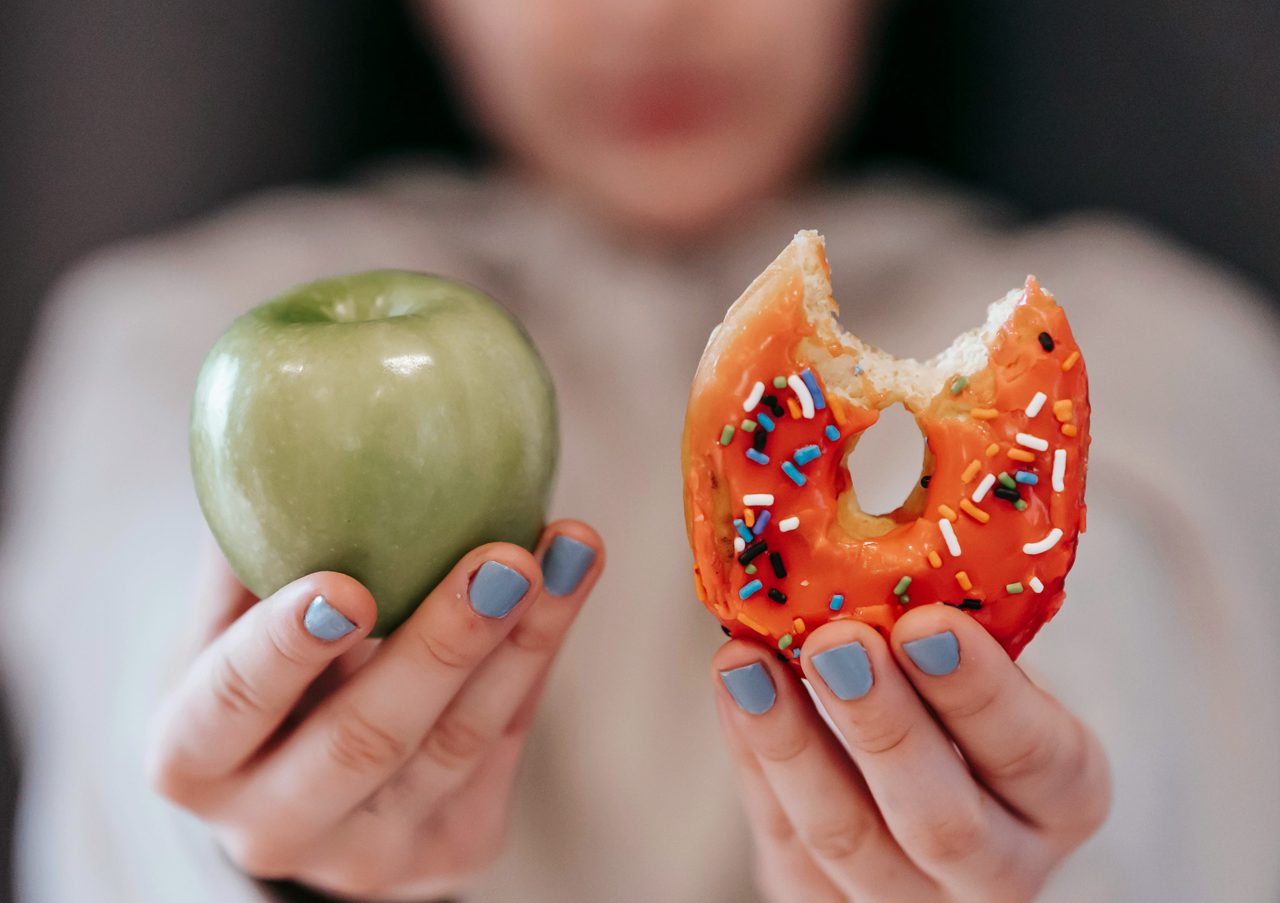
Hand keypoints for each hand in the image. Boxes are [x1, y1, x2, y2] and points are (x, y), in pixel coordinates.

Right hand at [148, 521, 602, 900]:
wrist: (307, 791)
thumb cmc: (259, 676)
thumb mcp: (226, 625)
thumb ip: (248, 550)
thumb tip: (282, 420)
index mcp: (193, 759)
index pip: (232, 706)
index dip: (284, 648)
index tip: (346, 584)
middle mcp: (272, 826)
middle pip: (365, 740)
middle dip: (442, 647)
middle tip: (502, 560)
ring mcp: (367, 856)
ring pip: (457, 745)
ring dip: (522, 640)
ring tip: (567, 550)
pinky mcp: (451, 852)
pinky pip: (504, 745)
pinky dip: (538, 656)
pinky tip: (568, 582)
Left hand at [713, 604, 1109, 902]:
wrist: (921, 795)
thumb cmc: (960, 707)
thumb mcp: (987, 670)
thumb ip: (955, 630)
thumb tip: (886, 531)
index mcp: (1062, 797)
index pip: (1037, 757)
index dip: (982, 694)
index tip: (926, 623)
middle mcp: (1000, 870)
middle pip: (944, 822)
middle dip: (884, 726)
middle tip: (836, 641)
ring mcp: (909, 900)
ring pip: (846, 840)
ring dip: (791, 744)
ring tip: (747, 661)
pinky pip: (783, 841)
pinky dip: (753, 758)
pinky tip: (735, 687)